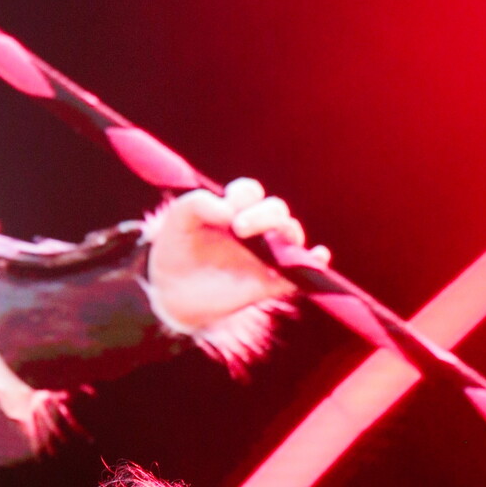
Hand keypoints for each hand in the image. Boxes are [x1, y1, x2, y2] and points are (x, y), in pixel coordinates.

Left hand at [147, 176, 330, 331]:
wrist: (167, 293)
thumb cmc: (175, 251)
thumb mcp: (178, 219)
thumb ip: (199, 202)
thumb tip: (229, 211)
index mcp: (234, 211)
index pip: (252, 193)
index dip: (245, 195)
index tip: (228, 208)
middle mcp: (253, 231)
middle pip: (276, 211)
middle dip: (263, 214)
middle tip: (238, 228)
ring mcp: (263, 257)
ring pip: (291, 236)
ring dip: (286, 232)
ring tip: (269, 242)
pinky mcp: (268, 284)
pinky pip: (299, 273)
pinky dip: (313, 265)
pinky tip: (318, 257)